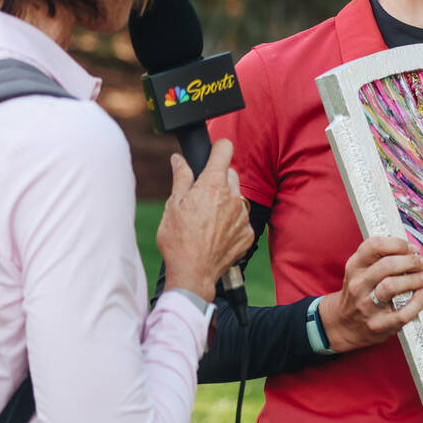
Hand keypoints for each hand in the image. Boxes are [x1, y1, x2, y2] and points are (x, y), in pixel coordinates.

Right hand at [157, 139, 253, 301]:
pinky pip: (241, 219)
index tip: (213, 152)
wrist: (193, 273)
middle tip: (200, 197)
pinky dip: (231, 222)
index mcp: (213, 185)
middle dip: (217, 180)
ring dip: (224, 202)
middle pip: (230, 175)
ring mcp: (243, 215)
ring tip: (206, 220)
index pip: (224, 149)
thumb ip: (181, 177)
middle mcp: (233, 196)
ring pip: (236, 197)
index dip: (217, 148)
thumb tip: (179, 159)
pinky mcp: (248, 233)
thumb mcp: (173, 205)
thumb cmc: (179, 240)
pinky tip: (215, 234)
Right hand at [319, 236, 422, 352]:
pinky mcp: (378, 325)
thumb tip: (411, 250)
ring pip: (392, 286)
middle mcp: (358, 285)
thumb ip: (381, 258)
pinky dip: (418, 301)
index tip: (411, 248)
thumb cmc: (360, 293)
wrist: (344, 326)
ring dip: (415, 279)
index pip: (374, 245)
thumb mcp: (360, 271)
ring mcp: (367, 306)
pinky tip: (422, 294)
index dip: (398, 244)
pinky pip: (403, 312)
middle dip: (411, 261)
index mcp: (354, 267)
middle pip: (387, 265)